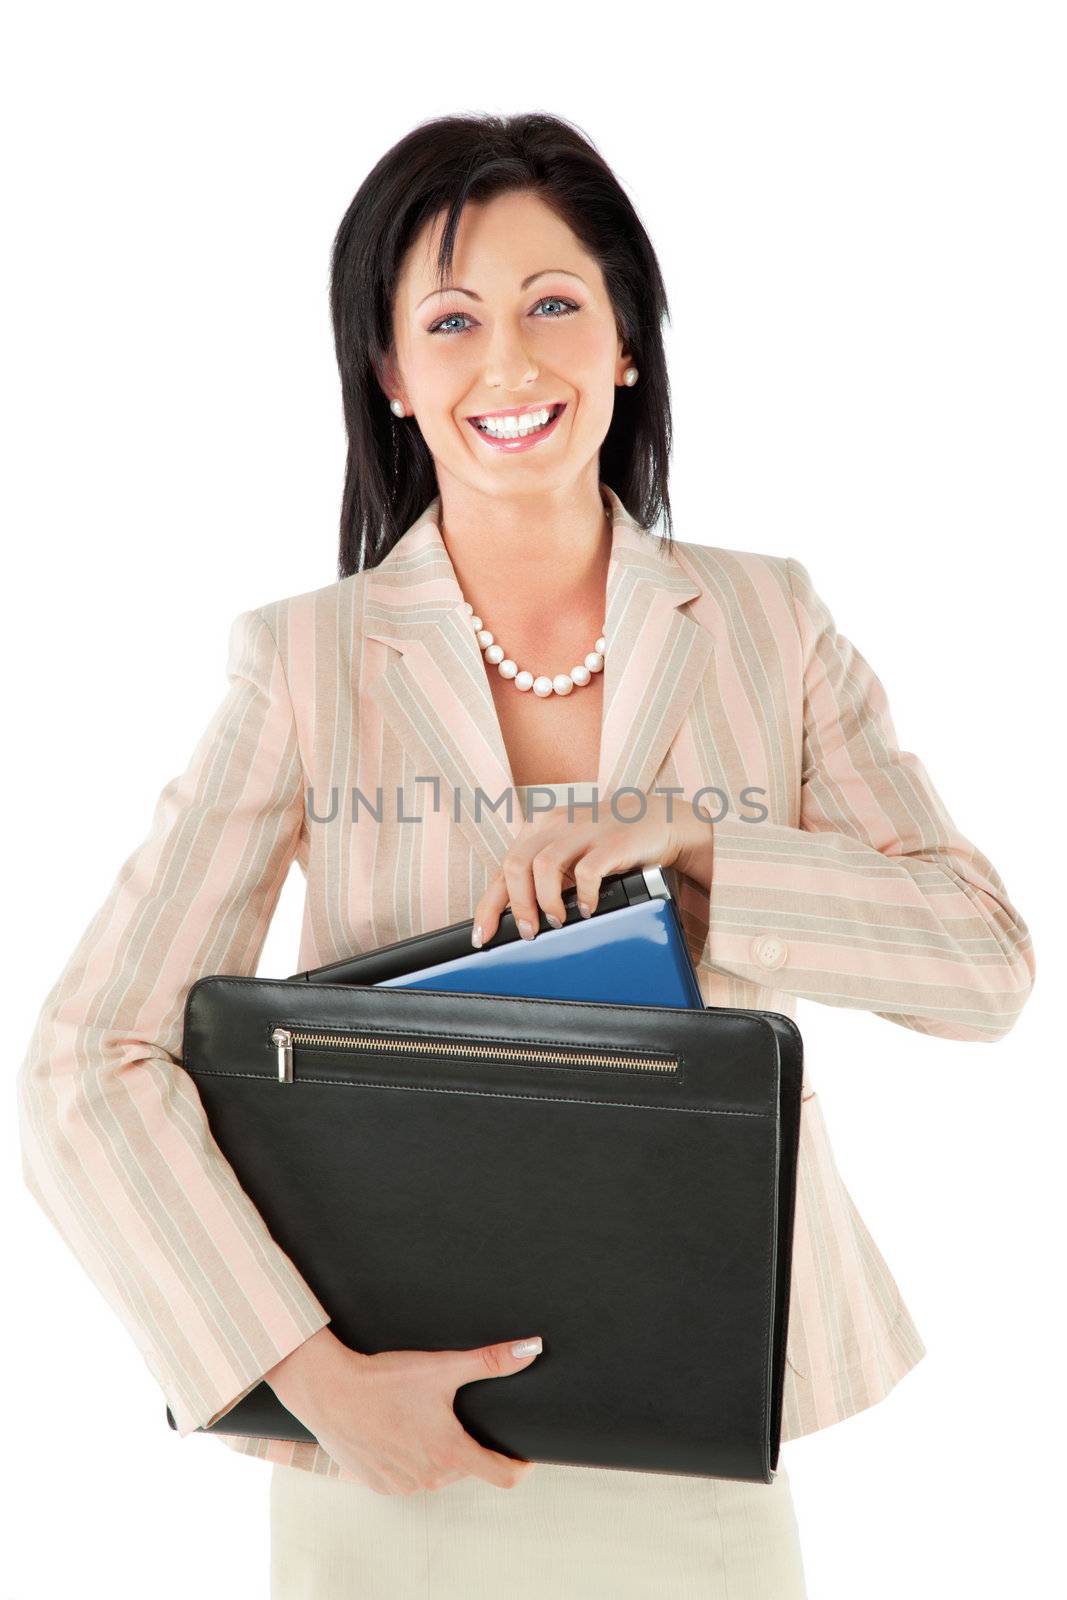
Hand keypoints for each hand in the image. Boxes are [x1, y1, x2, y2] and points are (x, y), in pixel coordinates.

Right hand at [264, 1325, 541, 1494]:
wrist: (329, 1390)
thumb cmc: (385, 1378)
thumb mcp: (443, 1366)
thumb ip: (491, 1361)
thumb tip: (531, 1350)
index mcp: (450, 1452)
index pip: (503, 1476)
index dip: (520, 1464)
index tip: (524, 1451)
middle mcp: (429, 1477)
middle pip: (465, 1467)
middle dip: (466, 1444)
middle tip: (451, 1412)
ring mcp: (402, 1485)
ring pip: (435, 1473)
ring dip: (435, 1452)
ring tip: (420, 1418)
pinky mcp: (378, 1485)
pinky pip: (406, 1476)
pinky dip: (408, 1459)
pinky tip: (396, 1431)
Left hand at [471, 790, 714, 945]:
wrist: (658, 820)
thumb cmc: (609, 845)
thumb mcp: (571, 855)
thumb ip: (546, 878)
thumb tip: (522, 920)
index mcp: (541, 829)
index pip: (503, 868)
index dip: (488, 905)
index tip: (482, 936)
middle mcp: (557, 825)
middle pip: (516, 865)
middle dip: (518, 906)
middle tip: (528, 933)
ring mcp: (584, 830)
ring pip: (545, 865)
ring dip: (545, 901)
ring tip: (556, 922)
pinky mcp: (613, 840)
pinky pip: (589, 870)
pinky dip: (583, 894)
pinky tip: (587, 910)